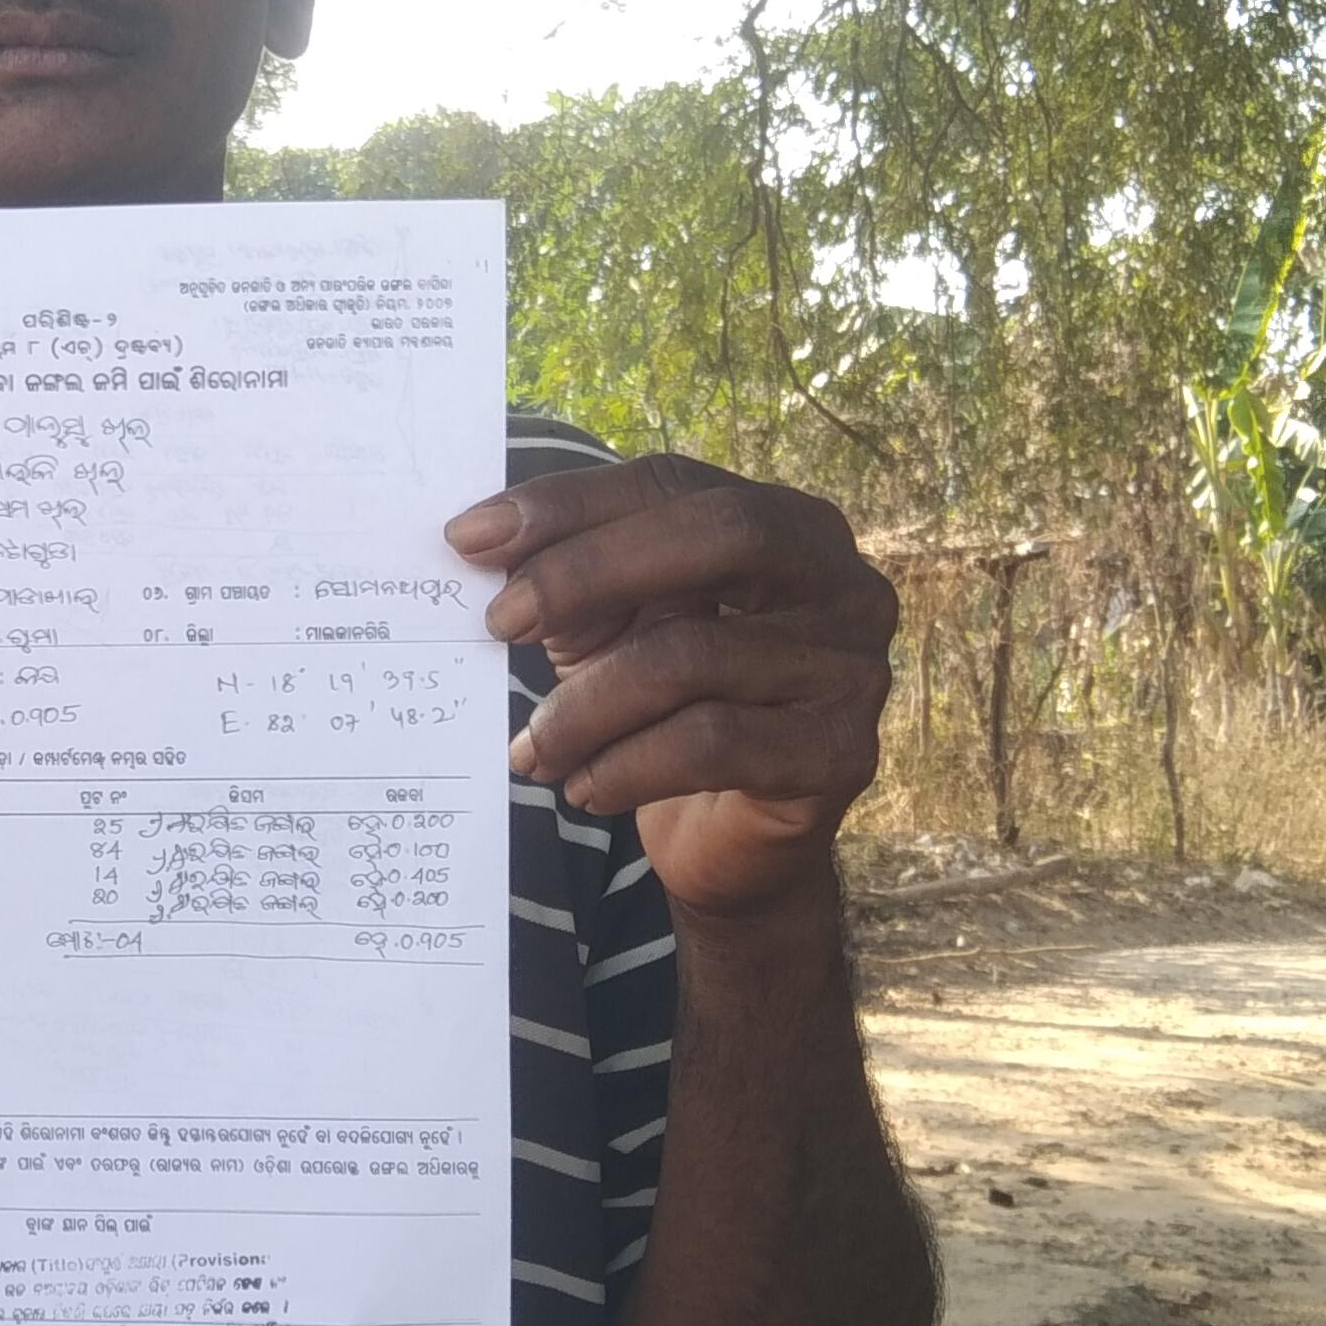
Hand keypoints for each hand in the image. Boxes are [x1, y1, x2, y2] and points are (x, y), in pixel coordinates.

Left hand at [445, 455, 894, 924]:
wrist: (727, 841)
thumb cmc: (669, 709)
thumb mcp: (616, 628)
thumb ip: (572, 577)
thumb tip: (481, 539)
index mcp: (788, 524)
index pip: (672, 484)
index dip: (571, 504)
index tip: (471, 537)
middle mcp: (842, 582)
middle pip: (719, 536)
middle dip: (588, 573)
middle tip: (499, 624)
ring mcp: (854, 668)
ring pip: (694, 656)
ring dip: (586, 707)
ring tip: (531, 749)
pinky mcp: (842, 753)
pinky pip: (712, 744)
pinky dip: (626, 766)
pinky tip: (584, 786)